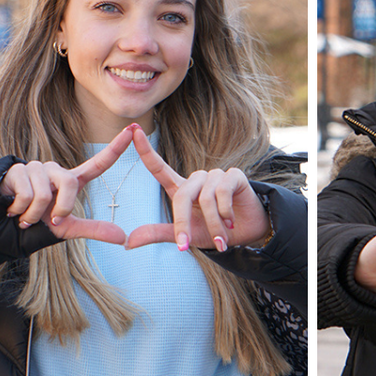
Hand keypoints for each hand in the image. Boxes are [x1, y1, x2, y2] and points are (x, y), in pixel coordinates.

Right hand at [0, 125, 133, 244]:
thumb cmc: (34, 227)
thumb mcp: (66, 230)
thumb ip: (94, 230)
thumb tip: (123, 238)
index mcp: (71, 181)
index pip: (98, 163)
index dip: (116, 147)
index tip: (133, 129)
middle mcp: (55, 170)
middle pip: (70, 183)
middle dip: (61, 208)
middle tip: (49, 221)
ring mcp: (35, 168)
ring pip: (45, 193)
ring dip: (34, 214)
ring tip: (23, 215)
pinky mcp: (15, 170)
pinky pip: (26, 193)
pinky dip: (19, 209)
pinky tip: (11, 209)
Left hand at [126, 127, 270, 250]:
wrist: (247, 234)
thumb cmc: (214, 232)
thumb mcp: (186, 236)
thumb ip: (159, 234)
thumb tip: (128, 242)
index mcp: (181, 189)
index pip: (159, 167)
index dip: (145, 150)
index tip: (132, 130)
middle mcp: (197, 179)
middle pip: (182, 194)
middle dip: (184, 223)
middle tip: (187, 246)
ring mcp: (216, 175)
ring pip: (206, 198)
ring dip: (213, 223)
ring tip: (221, 238)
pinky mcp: (234, 175)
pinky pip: (223, 192)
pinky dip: (225, 212)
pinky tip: (231, 222)